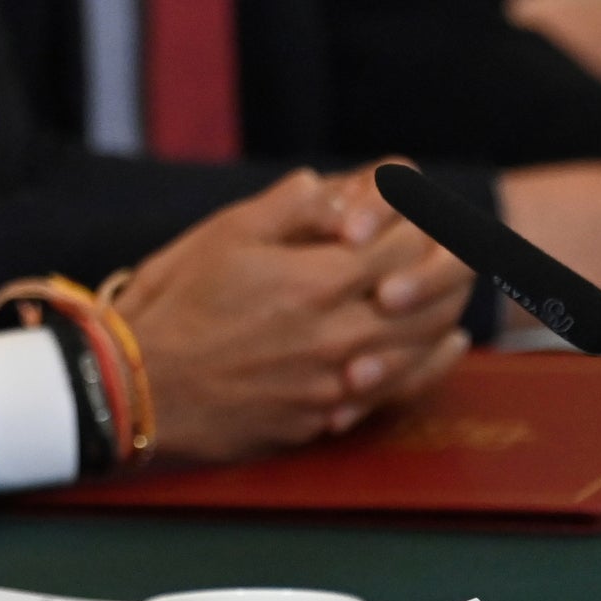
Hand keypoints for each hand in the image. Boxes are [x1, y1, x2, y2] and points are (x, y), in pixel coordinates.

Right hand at [111, 168, 471, 464]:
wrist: (142, 388)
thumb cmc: (175, 306)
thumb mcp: (224, 237)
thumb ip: (287, 209)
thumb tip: (332, 186)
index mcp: (315, 281)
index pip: (403, 242)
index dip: (421, 216)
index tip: (423, 202)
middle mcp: (339, 334)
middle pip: (428, 292)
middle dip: (449, 258)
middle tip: (458, 236)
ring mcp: (339, 380)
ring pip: (422, 340)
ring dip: (447, 306)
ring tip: (457, 281)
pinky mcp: (329, 414)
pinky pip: (403, 389)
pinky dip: (435, 361)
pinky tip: (447, 342)